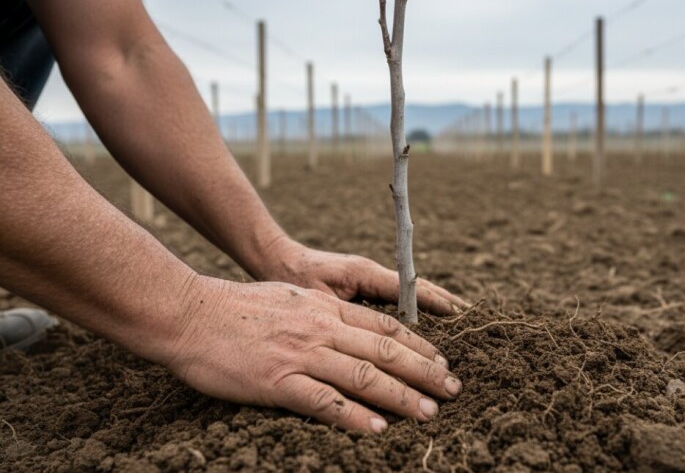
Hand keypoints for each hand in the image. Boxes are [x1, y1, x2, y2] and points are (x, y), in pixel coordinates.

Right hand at [165, 277, 460, 432]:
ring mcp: (301, 354)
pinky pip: (325, 402)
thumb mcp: (288, 298)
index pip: (384, 326)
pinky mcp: (277, 382)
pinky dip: (355, 417)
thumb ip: (319, 313)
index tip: (442, 362)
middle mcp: (321, 328)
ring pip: (364, 376)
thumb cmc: (235, 308)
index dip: (419, 345)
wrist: (189, 314)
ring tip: (429, 413)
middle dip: (425, 371)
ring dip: (402, 396)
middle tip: (453, 390)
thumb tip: (345, 329)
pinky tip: (378, 429)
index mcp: (324, 308)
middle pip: (386, 350)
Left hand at [259, 239, 466, 315]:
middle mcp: (373, 273)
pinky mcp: (366, 286)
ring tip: (461, 320)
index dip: (436, 302)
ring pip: (412, 292)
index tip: (460, 314)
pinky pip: (399, 297)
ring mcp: (371, 279)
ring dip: (436, 305)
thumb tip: (376, 333)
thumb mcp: (316, 299)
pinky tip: (428, 325)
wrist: (274, 260)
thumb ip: (345, 313)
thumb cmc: (291, 279)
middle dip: (445, 303)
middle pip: (419, 288)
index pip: (410, 288)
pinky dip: (419, 307)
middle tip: (471, 319)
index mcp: (365, 273)